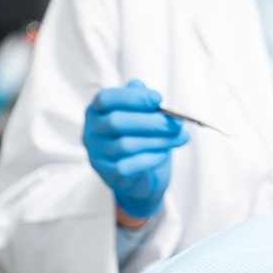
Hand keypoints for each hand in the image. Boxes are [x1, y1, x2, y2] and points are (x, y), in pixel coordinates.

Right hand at [83, 80, 188, 220]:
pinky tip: (164, 155)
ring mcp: (97, 155)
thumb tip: (155, 98)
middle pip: (116, 122)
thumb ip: (146, 103)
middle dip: (152, 121)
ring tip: (180, 138)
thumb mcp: (144, 115)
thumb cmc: (141, 138)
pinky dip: (149, 159)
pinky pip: (126, 166)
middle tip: (177, 123)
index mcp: (98, 111)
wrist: (141, 175)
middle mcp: (92, 132)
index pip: (105, 98)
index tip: (158, 98)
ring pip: (125, 145)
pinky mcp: (108, 175)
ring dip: (159, 140)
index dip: (132, 97)